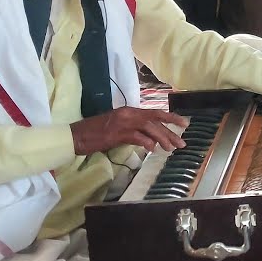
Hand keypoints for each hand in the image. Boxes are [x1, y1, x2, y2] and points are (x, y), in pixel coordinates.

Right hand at [71, 107, 187, 154]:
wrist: (76, 135)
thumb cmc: (96, 133)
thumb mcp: (119, 128)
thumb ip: (135, 131)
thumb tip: (151, 140)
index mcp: (129, 111)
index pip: (154, 113)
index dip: (171, 117)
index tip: (185, 124)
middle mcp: (128, 114)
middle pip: (155, 120)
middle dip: (170, 131)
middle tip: (182, 143)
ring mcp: (122, 122)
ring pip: (149, 127)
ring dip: (162, 138)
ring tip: (170, 148)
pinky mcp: (116, 133)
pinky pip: (136, 136)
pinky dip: (146, 142)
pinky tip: (152, 149)